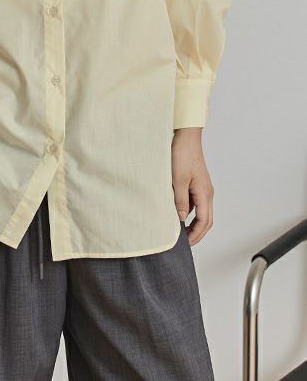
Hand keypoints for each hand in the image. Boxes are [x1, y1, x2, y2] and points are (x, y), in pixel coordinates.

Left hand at [171, 127, 213, 245]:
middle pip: (204, 219)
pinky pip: (192, 201)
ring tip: (178, 230)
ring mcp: (200, 187)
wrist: (185, 136)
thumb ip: (179, 201)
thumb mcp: (177, 180)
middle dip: (195, 232)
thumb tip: (180, 220)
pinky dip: (186, 210)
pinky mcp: (194, 182)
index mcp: (205, 193)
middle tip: (183, 243)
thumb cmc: (182, 154)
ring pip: (198, 211)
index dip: (196, 235)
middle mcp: (206, 192)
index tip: (186, 245)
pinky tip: (175, 212)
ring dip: (190, 222)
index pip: (204, 222)